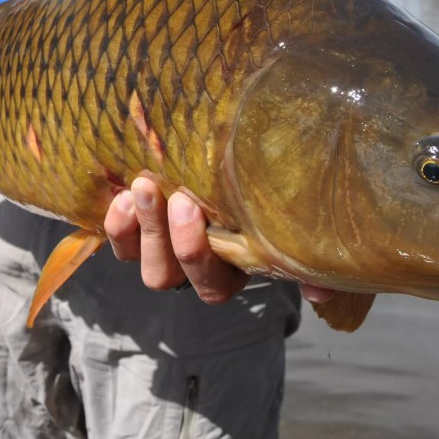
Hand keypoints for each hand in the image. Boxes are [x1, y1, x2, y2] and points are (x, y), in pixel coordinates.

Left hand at [104, 176, 337, 305]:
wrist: (223, 144)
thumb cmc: (267, 182)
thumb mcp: (290, 216)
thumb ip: (307, 256)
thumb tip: (321, 294)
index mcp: (233, 267)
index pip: (212, 284)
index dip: (198, 254)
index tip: (196, 209)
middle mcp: (192, 266)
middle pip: (169, 276)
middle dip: (168, 238)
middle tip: (175, 195)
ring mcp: (160, 249)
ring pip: (141, 263)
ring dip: (142, 228)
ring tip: (143, 186)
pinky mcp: (135, 230)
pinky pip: (118, 242)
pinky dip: (117, 223)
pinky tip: (122, 194)